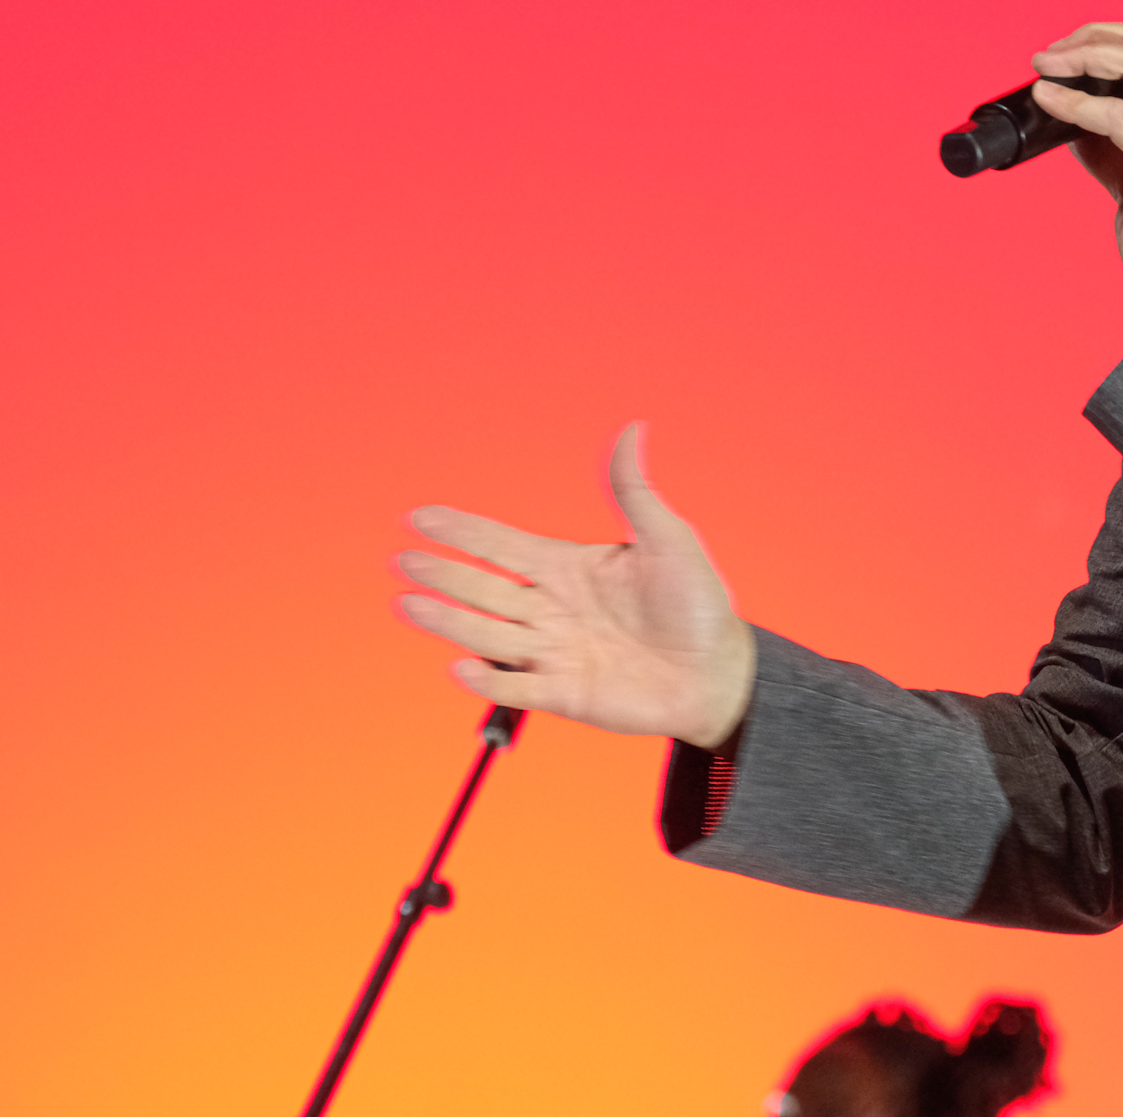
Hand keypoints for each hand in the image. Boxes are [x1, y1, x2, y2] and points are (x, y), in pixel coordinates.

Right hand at [394, 424, 754, 749]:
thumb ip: (635, 490)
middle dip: (444, 573)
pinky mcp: (566, 693)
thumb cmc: (698, 605)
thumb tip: (632, 429)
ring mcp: (555, 652)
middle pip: (485, 588)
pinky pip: (518, 686)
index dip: (462, 531)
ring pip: (489, 632)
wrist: (719, 673)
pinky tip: (462, 666)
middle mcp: (552, 609)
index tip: (420, 517)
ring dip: (449, 620)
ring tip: (409, 603)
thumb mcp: (668, 539)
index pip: (503, 545)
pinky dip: (490, 679)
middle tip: (403, 560)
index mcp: (569, 569)